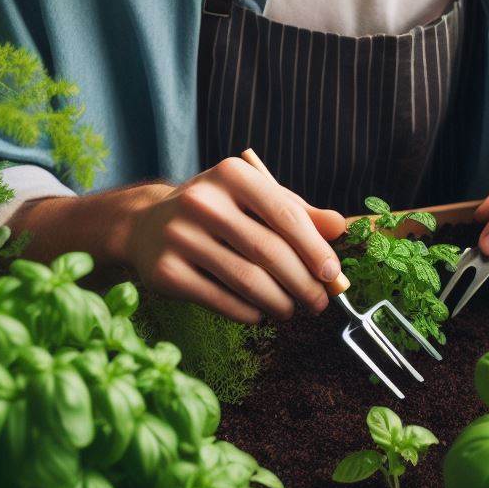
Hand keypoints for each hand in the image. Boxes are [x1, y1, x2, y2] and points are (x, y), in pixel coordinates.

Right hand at [124, 157, 346, 323]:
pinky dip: (248, 311)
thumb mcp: (256, 200)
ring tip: (293, 310)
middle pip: (268, 250)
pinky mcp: (165, 272)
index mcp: (232, 175)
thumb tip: (341, 227)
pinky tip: (262, 312)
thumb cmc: (219, 210)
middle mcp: (203, 201)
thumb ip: (299, 212)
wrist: (147, 225)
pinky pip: (220, 299)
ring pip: (246, 279)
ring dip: (279, 301)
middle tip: (320, 301)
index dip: (314, 247)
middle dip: (302, 282)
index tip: (333, 274)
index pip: (285, 213)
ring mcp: (180, 236)